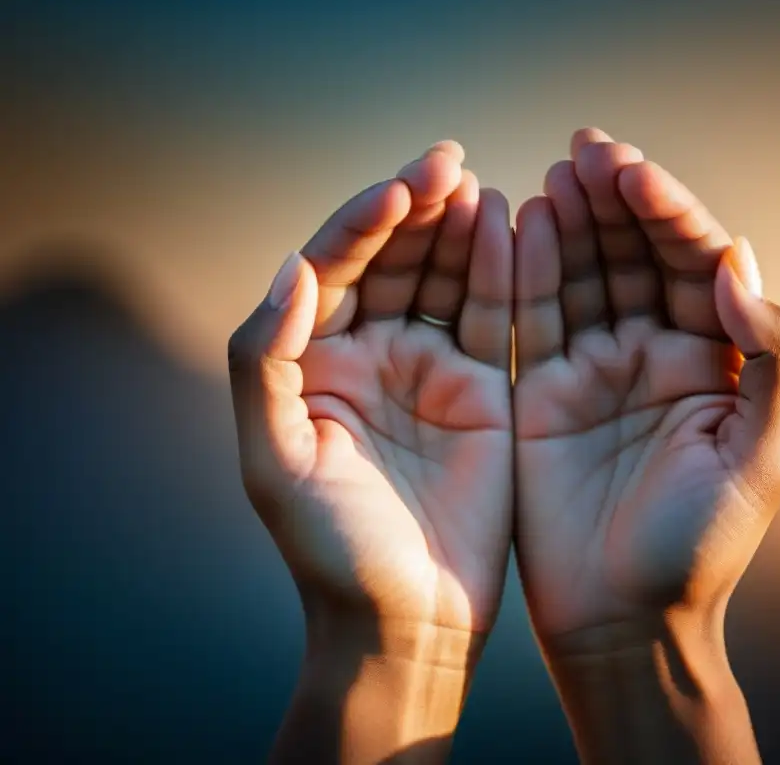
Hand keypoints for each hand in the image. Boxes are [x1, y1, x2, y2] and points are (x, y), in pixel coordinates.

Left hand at [228, 142, 513, 762]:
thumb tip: (291, 270)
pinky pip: (491, 315)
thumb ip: (266, 363)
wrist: (410, 619)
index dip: (361, 225)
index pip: (331, 270)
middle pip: (390, 259)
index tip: (400, 188)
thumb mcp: (277, 462)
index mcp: (312, 364)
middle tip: (447, 162)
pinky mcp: (482, 388)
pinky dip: (501, 270)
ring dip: (458, 228)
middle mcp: (368, 355)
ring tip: (477, 186)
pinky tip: (512, 225)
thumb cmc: (332, 552)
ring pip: (442, 276)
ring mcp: (427, 368)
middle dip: (415, 208)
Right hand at [512, 129, 779, 761]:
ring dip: (570, 223)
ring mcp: (598, 370)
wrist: (621, 620)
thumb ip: (769, 357)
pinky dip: (525, 271)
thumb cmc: (698, 550)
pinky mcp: (543, 392)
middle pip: (636, 255)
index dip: (668, 214)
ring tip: (554, 177)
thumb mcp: (762, 458)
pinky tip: (517, 225)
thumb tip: (738, 261)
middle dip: (615, 201)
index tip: (633, 174)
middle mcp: (657, 354)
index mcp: (716, 362)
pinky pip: (534, 318)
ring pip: (583, 275)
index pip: (695, 264)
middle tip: (586, 151)